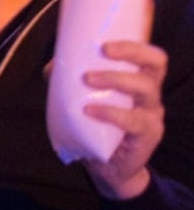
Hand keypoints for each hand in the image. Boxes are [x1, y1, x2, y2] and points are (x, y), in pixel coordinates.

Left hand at [82, 38, 167, 199]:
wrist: (106, 166)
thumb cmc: (96, 125)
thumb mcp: (84, 99)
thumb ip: (71, 81)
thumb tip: (55, 64)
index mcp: (138, 81)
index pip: (151, 57)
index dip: (135, 45)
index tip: (106, 43)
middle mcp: (150, 95)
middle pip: (155, 66)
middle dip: (130, 53)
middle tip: (103, 52)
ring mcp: (151, 115)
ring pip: (146, 89)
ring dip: (115, 79)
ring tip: (88, 80)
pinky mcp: (147, 136)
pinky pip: (134, 120)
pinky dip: (111, 112)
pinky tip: (90, 110)